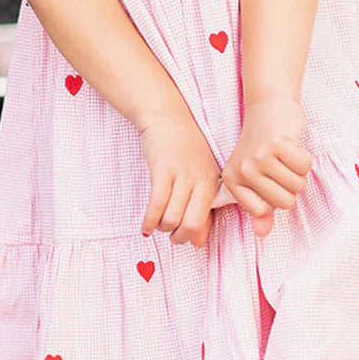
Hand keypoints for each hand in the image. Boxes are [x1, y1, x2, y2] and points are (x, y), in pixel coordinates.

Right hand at [138, 111, 223, 247]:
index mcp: (213, 182)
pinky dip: (149, 221)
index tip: (184, 238)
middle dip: (178, 237)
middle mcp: (201, 179)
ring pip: (172, 218)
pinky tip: (145, 227)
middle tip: (170, 236)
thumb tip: (198, 242)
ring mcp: (182, 174)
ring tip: (157, 224)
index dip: (193, 236)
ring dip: (161, 227)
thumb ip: (201, 209)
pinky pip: (156, 204)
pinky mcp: (162, 170)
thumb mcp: (200, 176)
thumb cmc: (184, 148)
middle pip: (192, 224)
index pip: (207, 220)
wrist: (167, 117)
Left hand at [220, 96, 312, 237]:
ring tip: (285, 155)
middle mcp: (243, 171)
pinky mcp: (277, 144)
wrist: (268, 106)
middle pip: (284, 203)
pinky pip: (305, 167)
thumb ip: (260, 207)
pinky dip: (305, 157)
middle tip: (280, 165)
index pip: (263, 212)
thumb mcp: (257, 177)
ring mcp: (259, 157)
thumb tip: (261, 234)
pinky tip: (292, 145)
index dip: (275, 198)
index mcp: (232, 182)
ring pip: (297, 186)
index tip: (269, 179)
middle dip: (291, 186)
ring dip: (299, 172)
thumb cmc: (264, 145)